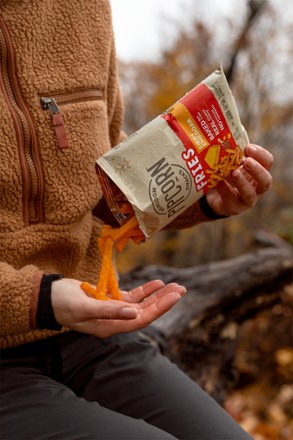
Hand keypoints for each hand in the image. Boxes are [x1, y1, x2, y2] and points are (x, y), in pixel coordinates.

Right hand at [51, 278, 185, 337]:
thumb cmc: (63, 303)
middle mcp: (115, 321)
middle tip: (181, 289)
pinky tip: (157, 283)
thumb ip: (109, 310)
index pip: (141, 319)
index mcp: (110, 327)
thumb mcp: (84, 307)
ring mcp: (114, 310)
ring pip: (141, 304)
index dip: (159, 308)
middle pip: (146, 312)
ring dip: (158, 295)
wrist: (49, 296)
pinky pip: (132, 296)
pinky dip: (145, 290)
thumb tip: (135, 312)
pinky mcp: (110, 300)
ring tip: (175, 285)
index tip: (175, 296)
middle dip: (164, 301)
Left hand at [206, 144, 272, 216]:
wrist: (214, 196)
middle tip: (246, 161)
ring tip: (234, 173)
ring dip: (243, 183)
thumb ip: (231, 152)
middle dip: (256, 170)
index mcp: (258, 172)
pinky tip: (218, 182)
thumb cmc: (226, 174)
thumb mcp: (230, 162)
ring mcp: (246, 200)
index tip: (248, 148)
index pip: (267, 162)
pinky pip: (231, 200)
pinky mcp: (234, 208)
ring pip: (250, 195)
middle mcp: (256, 187)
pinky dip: (224, 190)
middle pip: (265, 181)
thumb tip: (222, 131)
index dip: (260, 155)